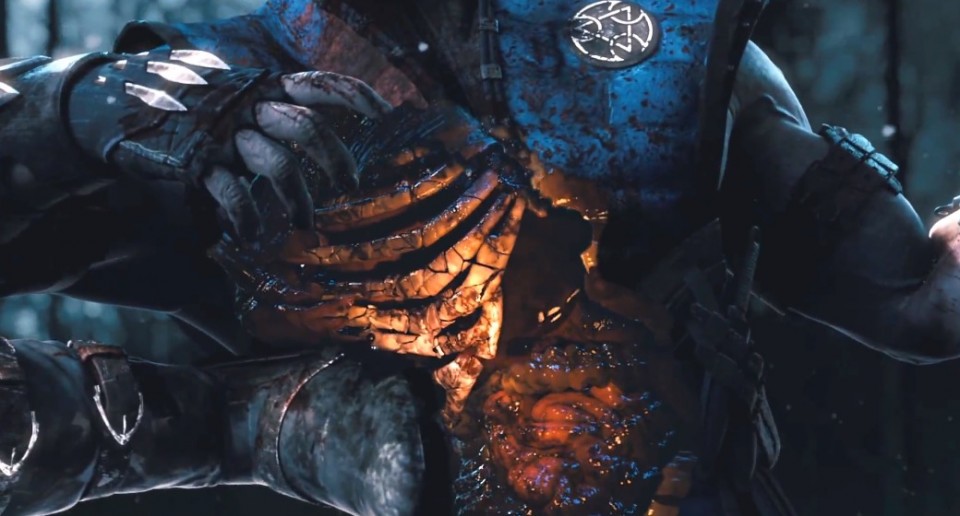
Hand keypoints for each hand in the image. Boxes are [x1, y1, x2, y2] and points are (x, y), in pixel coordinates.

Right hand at [68, 48, 391, 242]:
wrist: (110, 106)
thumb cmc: (187, 110)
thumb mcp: (233, 98)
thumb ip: (270, 110)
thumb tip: (317, 128)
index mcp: (261, 87)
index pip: (317, 83)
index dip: (356, 96)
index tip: (390, 113)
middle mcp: (246, 105)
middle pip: (306, 127)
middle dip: (335, 158)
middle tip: (350, 187)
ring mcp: (221, 132)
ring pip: (277, 163)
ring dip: (299, 199)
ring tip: (306, 225)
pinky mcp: (195, 161)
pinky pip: (233, 193)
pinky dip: (247, 218)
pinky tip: (252, 237)